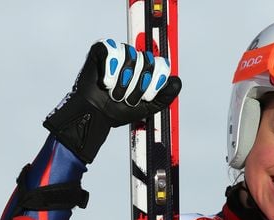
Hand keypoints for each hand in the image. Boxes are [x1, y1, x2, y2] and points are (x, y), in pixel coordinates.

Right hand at [44, 39, 181, 162]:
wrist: (97, 115)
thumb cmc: (119, 111)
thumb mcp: (148, 107)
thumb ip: (165, 96)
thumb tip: (177, 81)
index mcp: (149, 68)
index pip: (162, 65)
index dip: (155, 83)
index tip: (146, 97)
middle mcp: (135, 57)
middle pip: (147, 61)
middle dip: (137, 86)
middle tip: (127, 99)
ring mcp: (118, 51)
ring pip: (130, 57)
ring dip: (123, 82)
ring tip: (115, 94)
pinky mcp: (101, 50)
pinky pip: (111, 51)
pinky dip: (109, 71)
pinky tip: (105, 83)